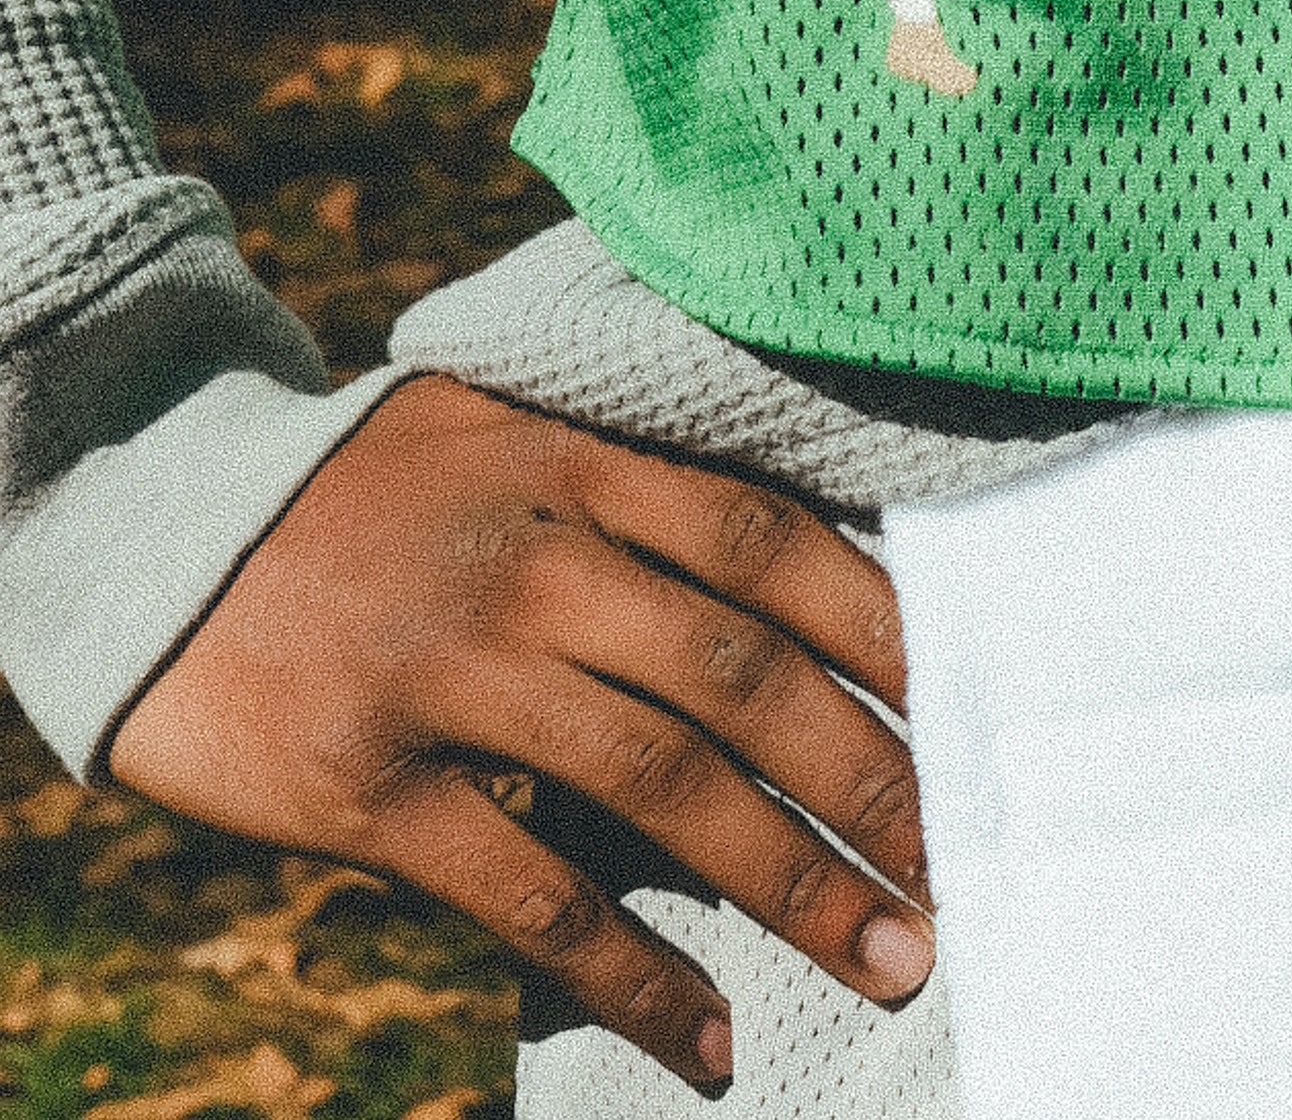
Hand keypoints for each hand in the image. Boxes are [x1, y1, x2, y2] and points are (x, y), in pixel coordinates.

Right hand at [112, 378, 932, 1093]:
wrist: (155, 522)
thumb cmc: (371, 483)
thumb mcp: (505, 423)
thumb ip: (634, 478)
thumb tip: (810, 560)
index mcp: (577, 461)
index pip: (769, 542)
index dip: (882, 626)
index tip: (973, 699)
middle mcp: (532, 559)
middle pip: (743, 678)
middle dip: (870, 784)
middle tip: (958, 864)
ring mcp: (452, 673)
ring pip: (664, 790)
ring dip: (794, 887)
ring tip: (891, 957)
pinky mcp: (369, 785)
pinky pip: (528, 894)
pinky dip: (628, 973)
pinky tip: (703, 1031)